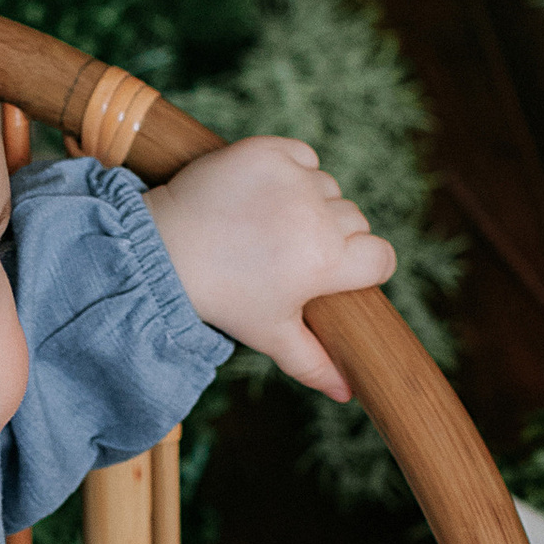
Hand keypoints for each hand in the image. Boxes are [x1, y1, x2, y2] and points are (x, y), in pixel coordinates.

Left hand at [144, 136, 393, 401]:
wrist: (162, 251)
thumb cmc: (221, 296)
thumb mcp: (269, 334)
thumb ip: (313, 363)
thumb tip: (347, 393)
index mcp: (324, 262)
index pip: (382, 258)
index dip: (363, 268)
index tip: (335, 272)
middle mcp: (315, 216)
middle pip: (355, 221)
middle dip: (331, 235)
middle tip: (287, 252)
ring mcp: (291, 179)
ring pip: (328, 187)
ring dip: (309, 201)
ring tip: (269, 224)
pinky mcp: (268, 150)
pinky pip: (304, 156)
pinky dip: (290, 170)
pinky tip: (263, 193)